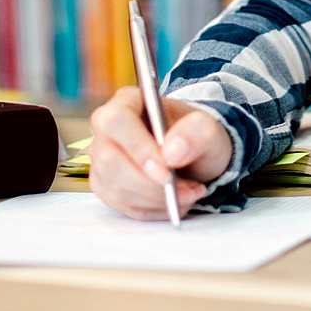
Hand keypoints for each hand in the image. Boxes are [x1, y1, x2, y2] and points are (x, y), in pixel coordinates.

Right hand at [87, 87, 233, 220]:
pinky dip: (154, 209)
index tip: (167, 170)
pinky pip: (123, 206)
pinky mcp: (106, 186)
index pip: (117, 121)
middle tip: (187, 188)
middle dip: (151, 183)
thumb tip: (171, 151)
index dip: (138, 148)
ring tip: (190, 191)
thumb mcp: (209, 130)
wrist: (194, 157)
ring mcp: (102, 159)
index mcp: (127, 101)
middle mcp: (106, 129)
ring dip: (158, 198)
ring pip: (116, 188)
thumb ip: (197, 132)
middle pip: (110, 160)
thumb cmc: (196, 137)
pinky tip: (175, 200)